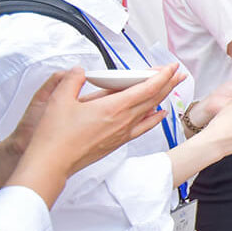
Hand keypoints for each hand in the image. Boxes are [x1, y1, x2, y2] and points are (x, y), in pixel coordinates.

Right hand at [0, 66, 184, 205]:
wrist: (52, 163)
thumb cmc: (55, 135)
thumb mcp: (58, 99)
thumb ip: (72, 80)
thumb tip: (79, 71)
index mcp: (113, 107)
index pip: (147, 88)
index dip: (162, 76)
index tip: (172, 67)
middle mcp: (123, 120)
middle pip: (153, 98)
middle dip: (168, 83)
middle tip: (179, 73)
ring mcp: (123, 133)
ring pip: (150, 111)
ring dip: (162, 97)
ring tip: (171, 88)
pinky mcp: (118, 142)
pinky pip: (143, 127)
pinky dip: (153, 118)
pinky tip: (158, 114)